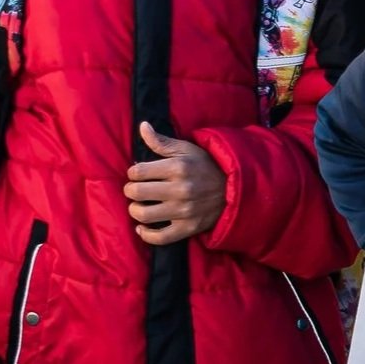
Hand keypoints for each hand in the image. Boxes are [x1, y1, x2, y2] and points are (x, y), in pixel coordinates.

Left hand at [124, 121, 226, 243]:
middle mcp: (180, 189)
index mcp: (178, 167)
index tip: (138, 174)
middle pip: (136, 192)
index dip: (133, 172)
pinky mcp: (188, 228)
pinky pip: (159, 237)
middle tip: (135, 189)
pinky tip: (143, 227)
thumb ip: (161, 141)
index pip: (137, 171)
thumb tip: (142, 126)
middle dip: (131, 190)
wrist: (233, 188)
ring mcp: (184, 211)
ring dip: (135, 210)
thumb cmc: (205, 166)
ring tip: (139, 205)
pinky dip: (145, 234)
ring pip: (143, 215)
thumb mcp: (186, 149)